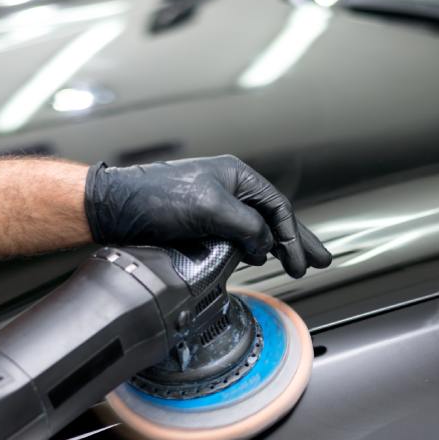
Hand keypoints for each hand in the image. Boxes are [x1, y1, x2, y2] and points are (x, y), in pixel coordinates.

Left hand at [83, 155, 332, 277]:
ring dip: (277, 247)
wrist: (117, 207)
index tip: (302, 263)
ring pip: (257, 228)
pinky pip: (236, 237)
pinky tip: (258, 259)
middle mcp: (229, 189)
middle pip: (274, 217)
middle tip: (321, 260)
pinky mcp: (200, 224)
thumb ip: (247, 226)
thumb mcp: (211, 208)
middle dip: (299, 240)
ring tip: (295, 263)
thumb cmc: (157, 197)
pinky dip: (252, 250)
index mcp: (237, 177)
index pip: (278, 209)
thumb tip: (265, 245)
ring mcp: (215, 207)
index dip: (294, 238)